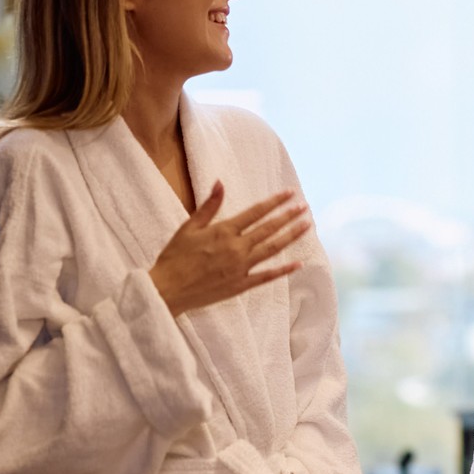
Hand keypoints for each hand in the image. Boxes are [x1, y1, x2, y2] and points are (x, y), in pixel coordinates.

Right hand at [149, 183, 310, 316]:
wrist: (167, 290)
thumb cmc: (174, 257)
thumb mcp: (189, 227)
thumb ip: (209, 206)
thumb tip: (220, 182)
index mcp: (224, 231)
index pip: (256, 212)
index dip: (275, 202)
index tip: (290, 193)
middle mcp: (236, 247)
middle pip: (269, 228)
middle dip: (289, 216)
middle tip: (305, 207)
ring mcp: (241, 267)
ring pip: (272, 248)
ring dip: (291, 236)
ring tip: (307, 226)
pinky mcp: (240, 284)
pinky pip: (267, 276)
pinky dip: (284, 270)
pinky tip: (299, 264)